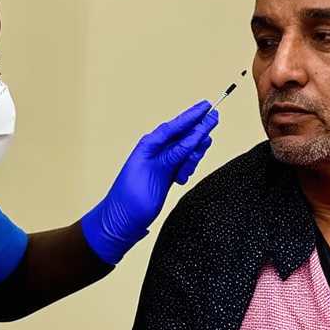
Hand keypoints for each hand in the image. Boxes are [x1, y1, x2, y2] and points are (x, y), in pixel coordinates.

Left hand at [80, 101, 219, 265]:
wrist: (121, 223)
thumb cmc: (131, 198)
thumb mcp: (157, 172)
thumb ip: (176, 153)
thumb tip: (194, 136)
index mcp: (149, 145)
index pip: (175, 126)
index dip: (192, 116)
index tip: (208, 106)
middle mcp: (155, 152)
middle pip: (184, 136)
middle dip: (196, 138)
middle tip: (206, 138)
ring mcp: (161, 164)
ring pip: (186, 151)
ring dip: (192, 158)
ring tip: (185, 170)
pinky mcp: (165, 176)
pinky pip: (183, 165)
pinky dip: (187, 169)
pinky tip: (182, 178)